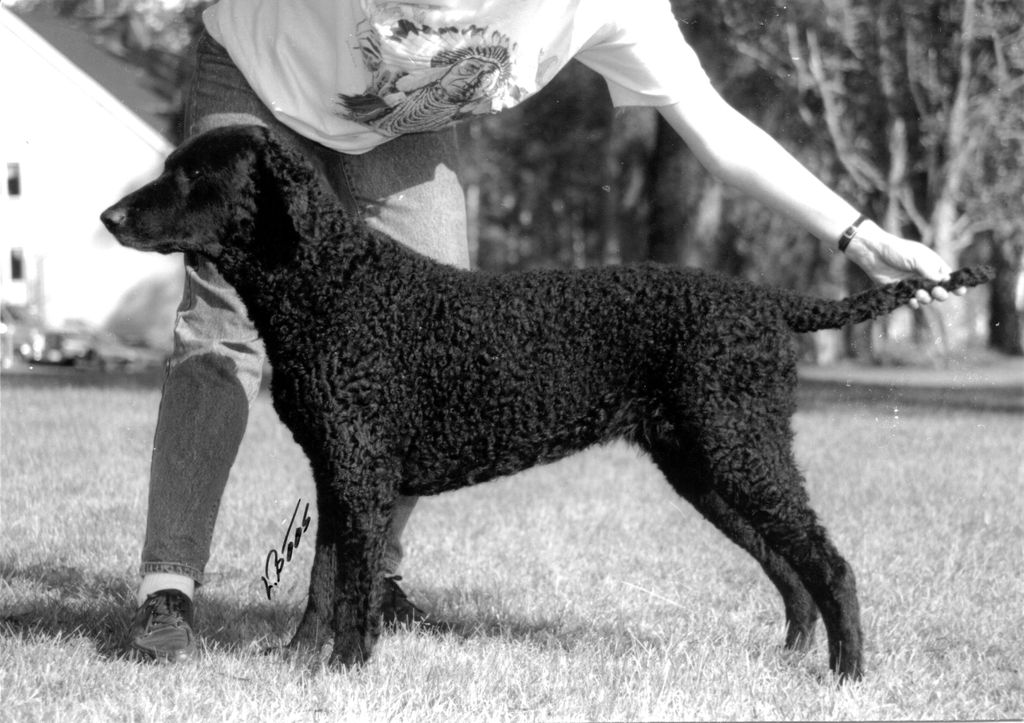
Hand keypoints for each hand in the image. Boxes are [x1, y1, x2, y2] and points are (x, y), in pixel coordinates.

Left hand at [843, 221, 965, 308]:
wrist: (874, 253)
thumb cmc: (897, 250)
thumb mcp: (916, 257)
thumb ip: (929, 271)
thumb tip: (942, 281)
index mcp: (932, 264)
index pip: (948, 277)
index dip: (955, 285)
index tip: (960, 291)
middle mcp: (924, 276)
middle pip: (939, 290)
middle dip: (941, 293)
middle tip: (937, 292)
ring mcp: (913, 284)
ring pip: (926, 297)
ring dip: (926, 298)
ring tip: (919, 294)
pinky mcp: (900, 291)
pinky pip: (911, 301)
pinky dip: (913, 303)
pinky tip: (912, 301)